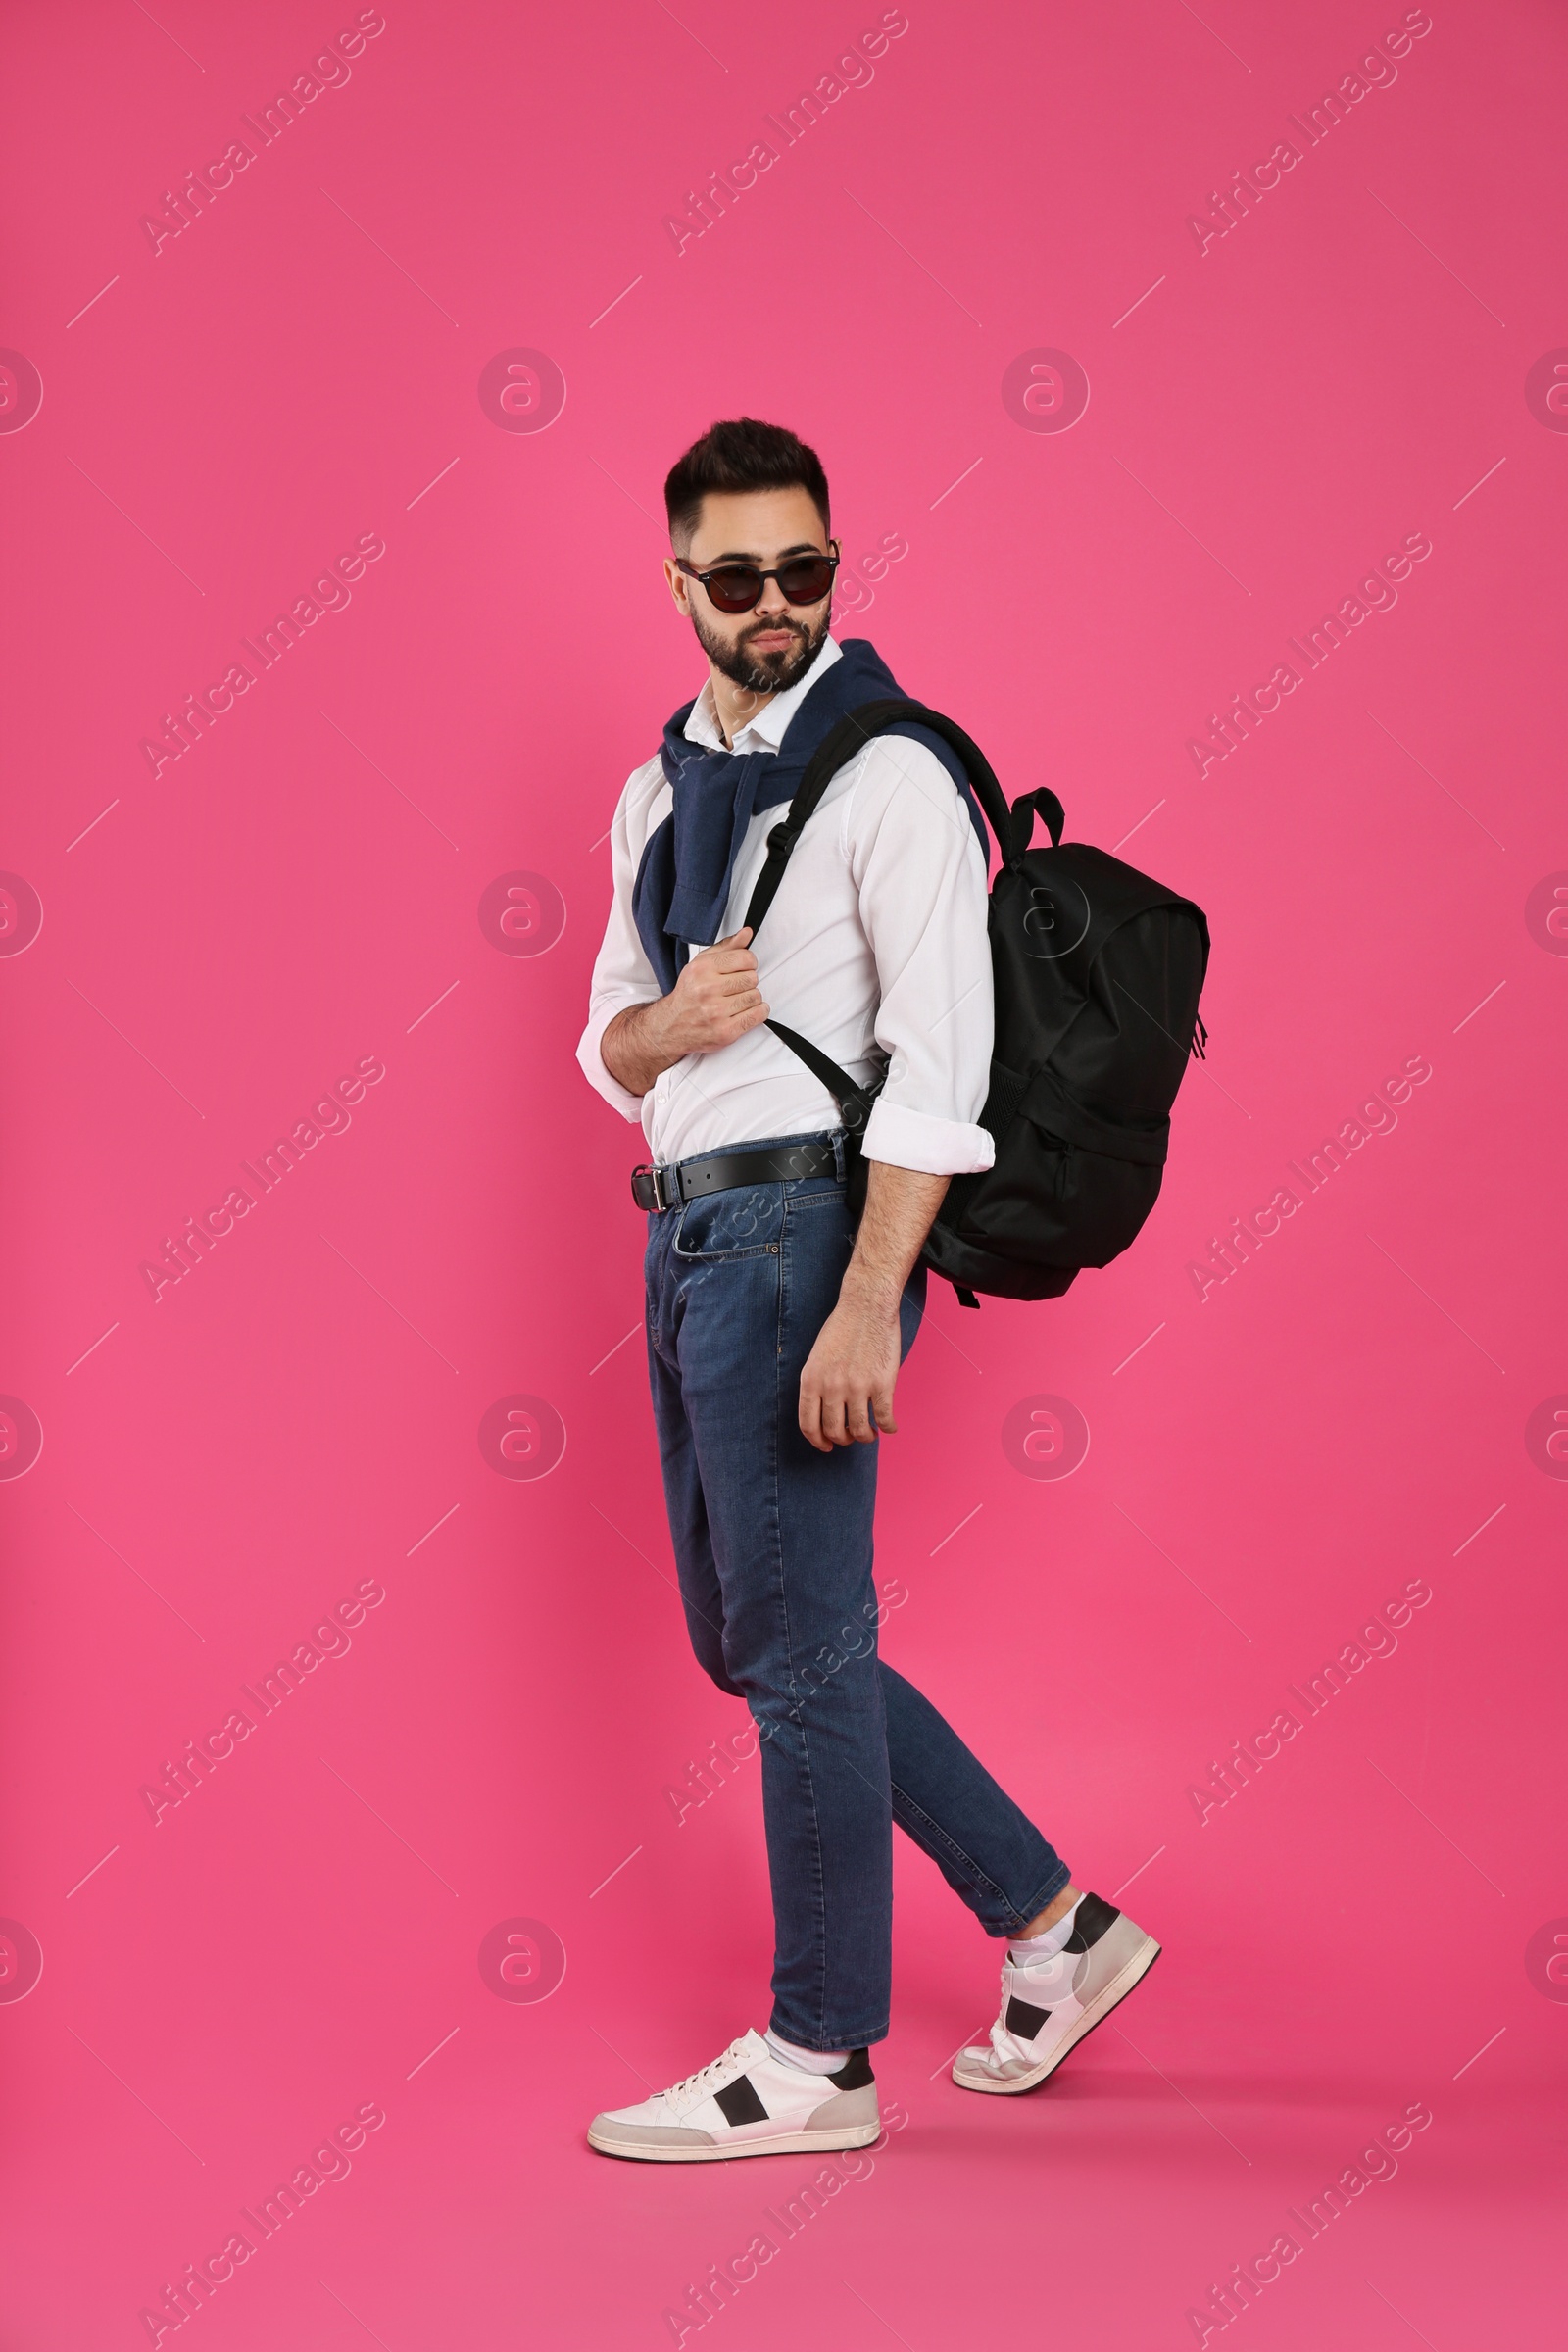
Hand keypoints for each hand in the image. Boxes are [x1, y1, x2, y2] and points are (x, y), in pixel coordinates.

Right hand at [601, 928, 768, 1093]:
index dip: (748, 963)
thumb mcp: (702, 964)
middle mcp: (708, 989)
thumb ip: (726, 947)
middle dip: (747, 982)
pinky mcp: (725, 1031)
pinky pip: (757, 1016)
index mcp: (703, 969)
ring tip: (736, 1000)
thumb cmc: (689, 994)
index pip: (746, 958)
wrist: (672, 1026)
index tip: (742, 968)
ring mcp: (717, 1012)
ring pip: (756, 997)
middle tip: (735, 987)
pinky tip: (744, 1011)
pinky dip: (757, 1013)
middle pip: (752, 978)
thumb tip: (746, 933)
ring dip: (750, 999)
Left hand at [799, 1292, 901, 1451]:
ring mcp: (857, 1387)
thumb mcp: (817, 1356)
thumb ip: (817, 1384)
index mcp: (810, 1380)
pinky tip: (890, 1427)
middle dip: (843, 1439)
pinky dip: (888, 1428)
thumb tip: (823, 1414)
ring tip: (870, 1433)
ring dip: (865, 1437)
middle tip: (851, 1436)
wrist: (867, 1306)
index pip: (808, 1424)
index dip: (817, 1441)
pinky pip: (884, 1419)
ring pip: (859, 1430)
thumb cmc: (843, 1328)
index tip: (827, 1446)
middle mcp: (831, 1387)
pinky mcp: (882, 1385)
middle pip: (834, 1430)